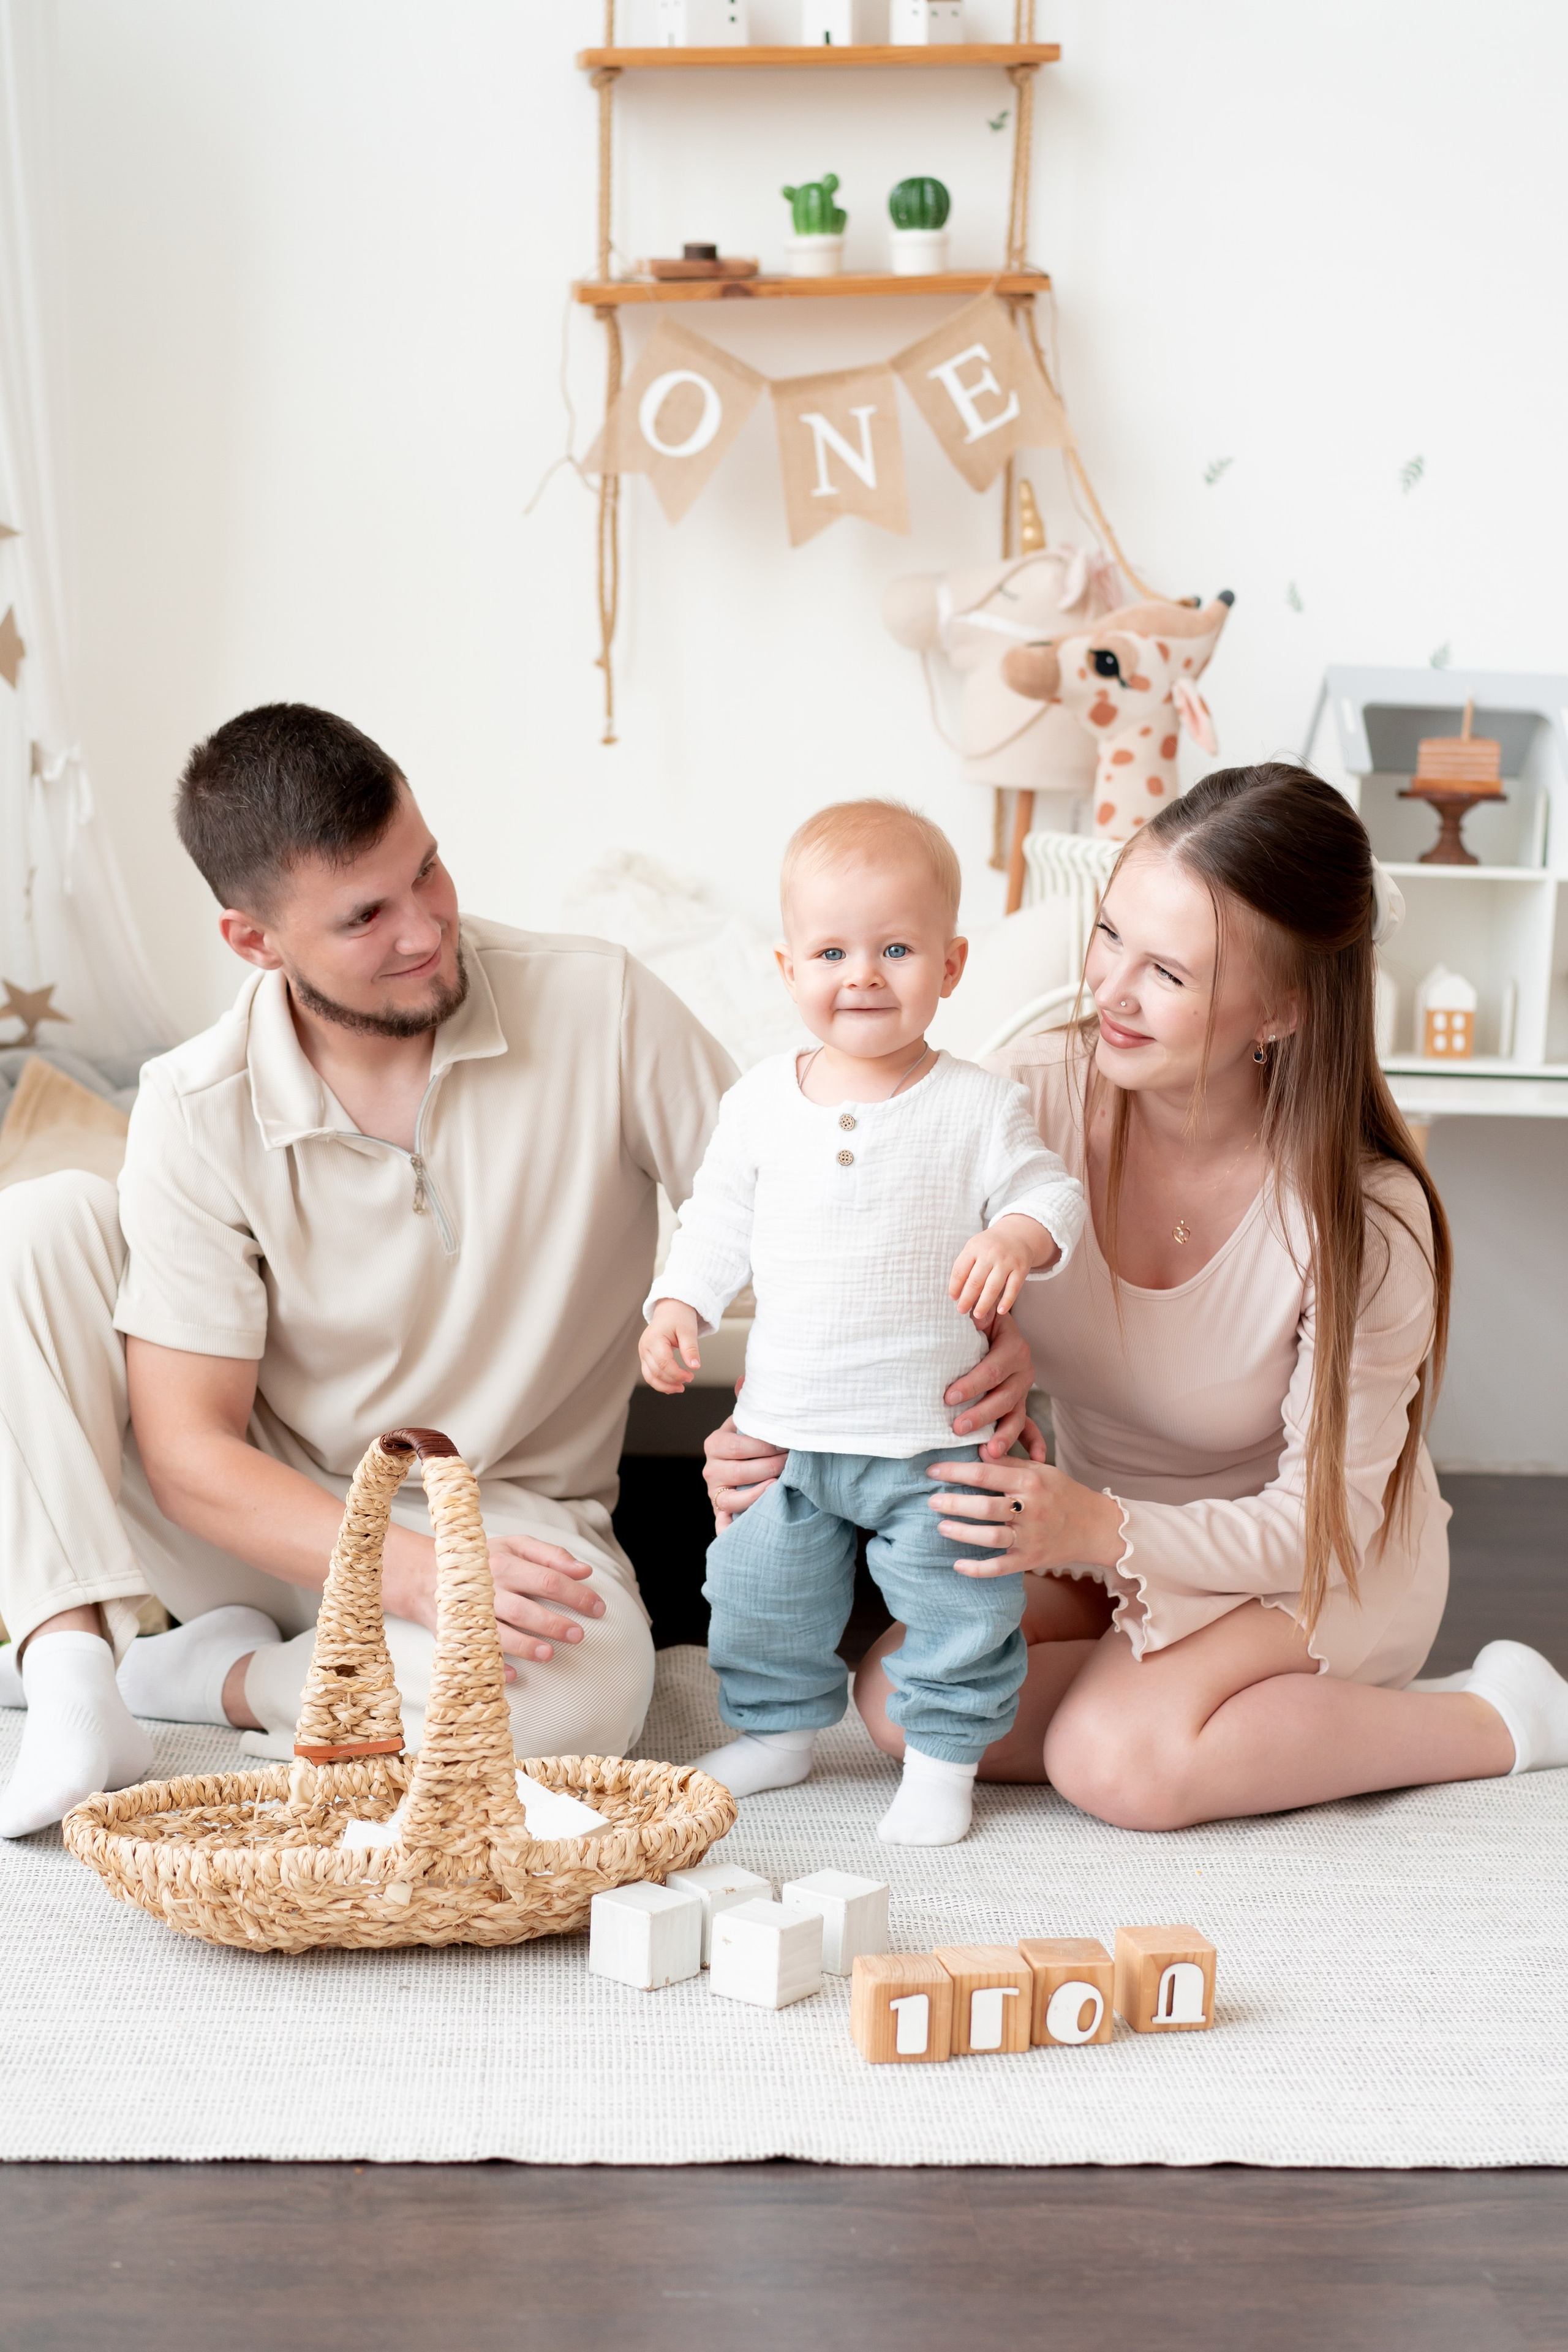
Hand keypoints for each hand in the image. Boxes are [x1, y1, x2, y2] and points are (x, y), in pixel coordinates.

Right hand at [385, 1529, 605, 1677]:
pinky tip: (513, 1675)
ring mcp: (470, 1614)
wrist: (425, 1575)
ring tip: (549, 1654)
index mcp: (504, 1564)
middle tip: (579, 1635)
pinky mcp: (456, 1635)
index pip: (547, 1580)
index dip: (576, 1594)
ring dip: (526, 1646)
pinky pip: (476, 1654)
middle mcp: (487, 1589)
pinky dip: (494, 1666)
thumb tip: (585, 1570)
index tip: (598, 1608)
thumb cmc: (482, 1560)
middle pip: (524, 1609)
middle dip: (553, 1624)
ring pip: (500, 1633)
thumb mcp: (515, 1545)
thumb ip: (551, 1555)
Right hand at [640, 1298, 702, 1393]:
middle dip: (672, 1381)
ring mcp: (643, 1353)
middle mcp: (645, 1347)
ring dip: (665, 1386)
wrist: (670, 1310)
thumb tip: (695, 1366)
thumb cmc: (679, 1318)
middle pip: (655, 1372)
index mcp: (654, 1339)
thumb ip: (690, 1348)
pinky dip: (660, 1381)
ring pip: (649, 1377)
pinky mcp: (645, 1357)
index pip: (663, 1363)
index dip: (677, 1374)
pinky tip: (672, 1384)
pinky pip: (650, 1374)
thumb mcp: (688, 1330)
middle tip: (689, 1379)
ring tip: (680, 1388)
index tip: (691, 1376)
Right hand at [702, 1386, 785, 1530]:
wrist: (740, 1474)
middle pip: (740, 1470)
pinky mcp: (720, 1514)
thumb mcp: (747, 1425)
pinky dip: (732, 1526)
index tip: (788, 1443)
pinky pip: (723, 1522)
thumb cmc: (749, 1447)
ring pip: (733, 1497)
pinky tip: (751, 1521)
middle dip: (770, 1466)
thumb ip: (748, 1406)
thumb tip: (745, 1379)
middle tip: (792, 1462)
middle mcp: (710, 1469)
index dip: (766, 1445)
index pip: (739, 1444)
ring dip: (759, 1493)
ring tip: (781, 1485)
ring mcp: (714, 1493)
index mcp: (715, 1443)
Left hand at [926, 1454, 1124, 1578]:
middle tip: (932, 1500)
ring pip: (990, 1537)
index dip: (955, 1471)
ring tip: (941, 1526)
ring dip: (962, 1532)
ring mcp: (1031, 1537)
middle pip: (985, 1506)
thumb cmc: (1063, 1493)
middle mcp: (1031, 1509)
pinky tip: (958, 1566)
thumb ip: (1009, 1461)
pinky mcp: (1031, 1559)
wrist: (1096, 1526)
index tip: (933, 1471)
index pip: (985, 1473)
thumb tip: (978, 1450)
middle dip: (954, 1503)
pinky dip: (978, 1569)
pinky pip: (1000, 1567)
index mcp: (1030, 1482)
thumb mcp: (1040, 1470)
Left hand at [942, 1307, 1034, 1458]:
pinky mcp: (1020, 1405)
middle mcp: (1023, 1371)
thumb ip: (976, 1313)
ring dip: (1004, 1435)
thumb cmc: (978, 1320)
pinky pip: (1030, 1426)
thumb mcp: (978, 1313)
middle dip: (981, 1415)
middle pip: (1004, 1397)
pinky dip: (1033, 1443)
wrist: (994, 1323)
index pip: (992, 1370)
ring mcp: (1023, 1391)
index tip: (948, 1397)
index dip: (972, 1384)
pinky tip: (1036, 1457)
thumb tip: (968, 1312)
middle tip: (957, 1428)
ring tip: (988, 1453)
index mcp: (1013, 1348)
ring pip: (1016, 1415)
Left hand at [949, 1213, 1051, 1323]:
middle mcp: (990, 1253)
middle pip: (975, 1281)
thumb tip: (957, 1293)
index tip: (953, 1298)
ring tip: (978, 1315)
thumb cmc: (989, 1246)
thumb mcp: (974, 1248)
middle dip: (967, 1299)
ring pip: (993, 1287)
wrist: (1016, 1235)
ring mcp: (1007, 1261)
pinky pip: (1013, 1288)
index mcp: (974, 1247)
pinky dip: (1007, 1301)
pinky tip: (1000, 1311)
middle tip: (961, 1310)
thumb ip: (966, 1266)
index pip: (960, 1270)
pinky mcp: (1021, 1269)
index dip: (954, 1286)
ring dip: (984, 1304)